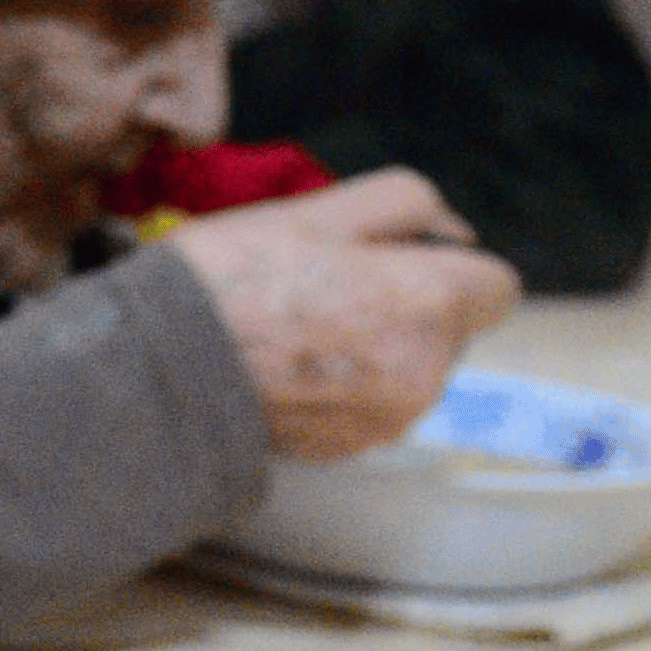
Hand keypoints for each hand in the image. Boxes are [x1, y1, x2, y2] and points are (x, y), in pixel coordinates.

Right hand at [161, 169, 520, 460]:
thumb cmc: (228, 282)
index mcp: (428, 303)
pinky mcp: (348, 448)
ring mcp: (387, 417)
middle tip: (327, 287)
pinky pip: (369, 406)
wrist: (153, 370)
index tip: (394, 259)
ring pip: (410, 370)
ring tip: (297, 328)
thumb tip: (450, 232)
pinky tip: (285, 366)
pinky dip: (341, 387)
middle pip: (450, 330)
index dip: (449, 265)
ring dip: (374, 348)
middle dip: (408, 307)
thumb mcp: (317, 209)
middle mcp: (425, 371)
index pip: (498, 285)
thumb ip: (405, 203)